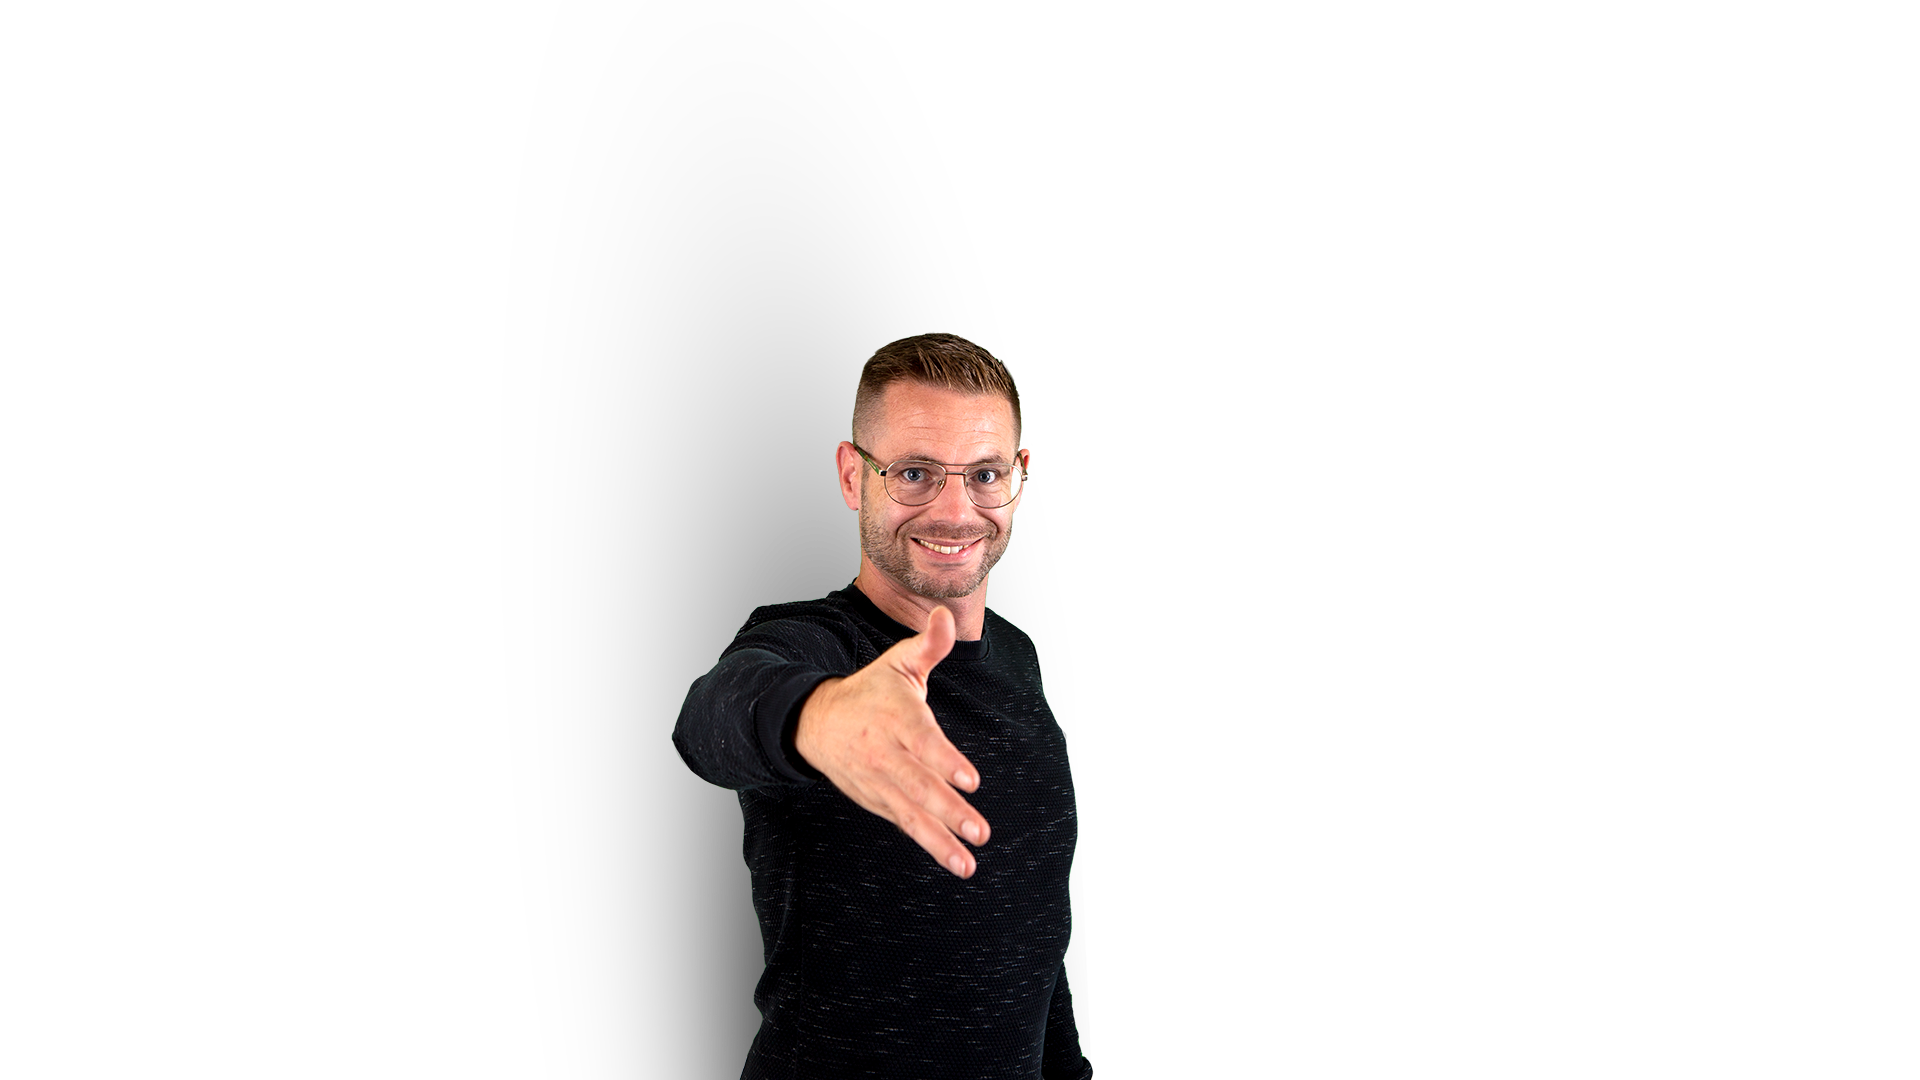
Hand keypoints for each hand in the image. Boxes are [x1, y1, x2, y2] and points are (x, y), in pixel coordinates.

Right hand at [794, 605, 989, 877]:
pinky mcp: (877, 800)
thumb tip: (944, 614)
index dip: (945, 761)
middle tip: (980, 831)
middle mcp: (885, 753)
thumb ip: (928, 645)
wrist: (814, 721)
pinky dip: (929, 843)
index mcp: (895, 717)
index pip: (922, 741)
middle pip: (918, 785)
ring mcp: (879, 782)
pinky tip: (956, 860)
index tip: (970, 779)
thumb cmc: (871, 690)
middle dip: (949, 810)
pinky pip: (905, 823)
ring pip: (912, 814)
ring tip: (968, 864)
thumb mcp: (897, 662)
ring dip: (941, 841)